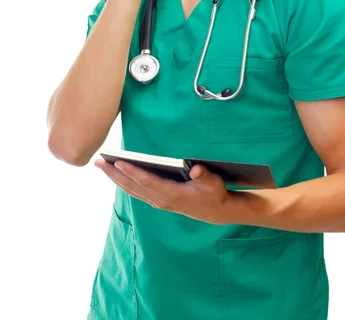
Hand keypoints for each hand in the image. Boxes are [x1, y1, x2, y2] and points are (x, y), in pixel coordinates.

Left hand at [94, 159, 236, 224]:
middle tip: (98, 162)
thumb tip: (195, 168)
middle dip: (114, 174)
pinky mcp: (158, 201)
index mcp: (171, 194)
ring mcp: (158, 202)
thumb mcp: (212, 183)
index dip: (132, 172)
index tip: (118, 162)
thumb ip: (203, 175)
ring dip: (115, 178)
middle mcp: (161, 200)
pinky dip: (125, 182)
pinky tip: (117, 174)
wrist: (217, 212)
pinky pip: (137, 191)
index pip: (147, 181)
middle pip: (132, 186)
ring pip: (132, 189)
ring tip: (102, 165)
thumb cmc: (214, 193)